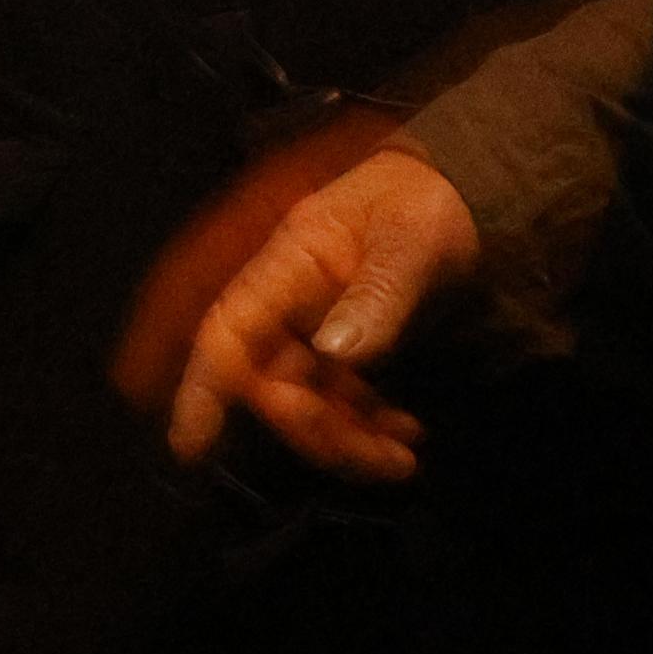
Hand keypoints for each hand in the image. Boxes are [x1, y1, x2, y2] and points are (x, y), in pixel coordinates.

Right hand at [162, 143, 480, 479]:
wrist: (463, 193)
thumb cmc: (427, 201)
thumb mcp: (410, 240)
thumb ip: (376, 294)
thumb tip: (335, 353)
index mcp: (290, 261)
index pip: (228, 327)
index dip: (203, 385)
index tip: (189, 443)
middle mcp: (292, 301)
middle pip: (272, 383)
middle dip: (317, 431)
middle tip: (381, 459)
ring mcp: (317, 328)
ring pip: (307, 403)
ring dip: (348, 441)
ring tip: (402, 459)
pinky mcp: (346, 348)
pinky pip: (339, 402)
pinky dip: (368, 429)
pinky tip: (406, 435)